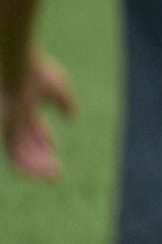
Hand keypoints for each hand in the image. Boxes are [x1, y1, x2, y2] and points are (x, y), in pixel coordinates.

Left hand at [3, 50, 75, 181]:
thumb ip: (65, 103)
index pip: (33, 130)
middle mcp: (15, 119)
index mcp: (25, 107)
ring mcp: (9, 126)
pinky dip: (29, 167)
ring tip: (53, 176)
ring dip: (36, 167)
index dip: (45, 141)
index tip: (55, 150)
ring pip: (19, 154)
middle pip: (27, 144)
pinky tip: (43, 173)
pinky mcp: (6, 132)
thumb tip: (71, 117)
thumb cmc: (37, 73)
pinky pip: (15, 157)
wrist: (18, 67)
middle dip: (42, 159)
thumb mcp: (58, 88)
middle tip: (57, 172)